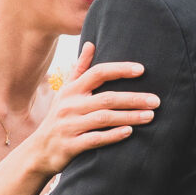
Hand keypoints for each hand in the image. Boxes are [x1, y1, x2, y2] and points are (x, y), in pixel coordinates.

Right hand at [29, 41, 158, 177]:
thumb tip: (90, 43)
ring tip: (150, 116)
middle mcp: (70, 106)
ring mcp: (70, 126)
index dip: (120, 70)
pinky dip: (113, 135)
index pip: (98, 73)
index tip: (142, 70)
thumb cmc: (59, 118)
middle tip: (156, 101)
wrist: (39, 151)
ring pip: (104, 118)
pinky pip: (95, 139)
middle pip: (107, 98)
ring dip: (129, 117)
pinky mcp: (71, 145)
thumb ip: (79, 69)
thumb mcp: (66, 92)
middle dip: (133, 99)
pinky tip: (130, 132)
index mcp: (72, 90)